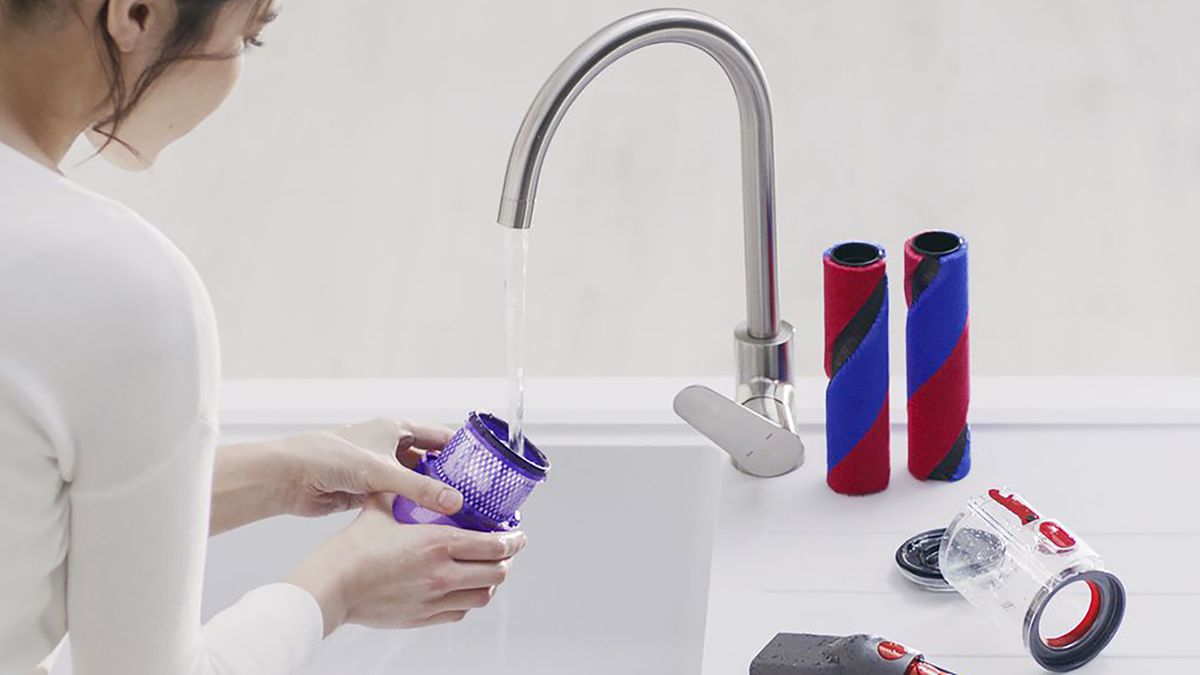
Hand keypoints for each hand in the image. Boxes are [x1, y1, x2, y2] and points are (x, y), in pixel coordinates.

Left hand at [211, 417, 461, 534]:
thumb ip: (420, 488)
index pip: (441, 437)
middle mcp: (391, 446)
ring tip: (458, 515)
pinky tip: (429, 525)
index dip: (464, 451)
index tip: (487, 468)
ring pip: (416, 483)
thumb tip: (456, 503)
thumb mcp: (382, 472)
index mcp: (397, 428)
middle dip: (452, 479)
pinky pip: (400, 499)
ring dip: (432, 496)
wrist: (289, 477)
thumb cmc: (330, 459)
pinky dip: (413, 509)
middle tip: (476, 498)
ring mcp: (380, 469)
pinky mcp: (369, 490)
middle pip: (432, 462)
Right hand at [288, 495, 526, 635]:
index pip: (495, 545)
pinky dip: (469, 600)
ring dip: (491, 582)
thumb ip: (401, 491)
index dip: (514, 540)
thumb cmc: (352, 549)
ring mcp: (435, 599)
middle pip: (497, 572)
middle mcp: (443, 574)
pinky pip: (460, 612)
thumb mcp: (380, 508)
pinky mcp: (423, 617)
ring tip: (488, 570)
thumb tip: (409, 476)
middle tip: (506, 551)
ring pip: (483, 596)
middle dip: (508, 560)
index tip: (518, 535)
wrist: (333, 587)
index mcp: (438, 543)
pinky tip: (463, 588)